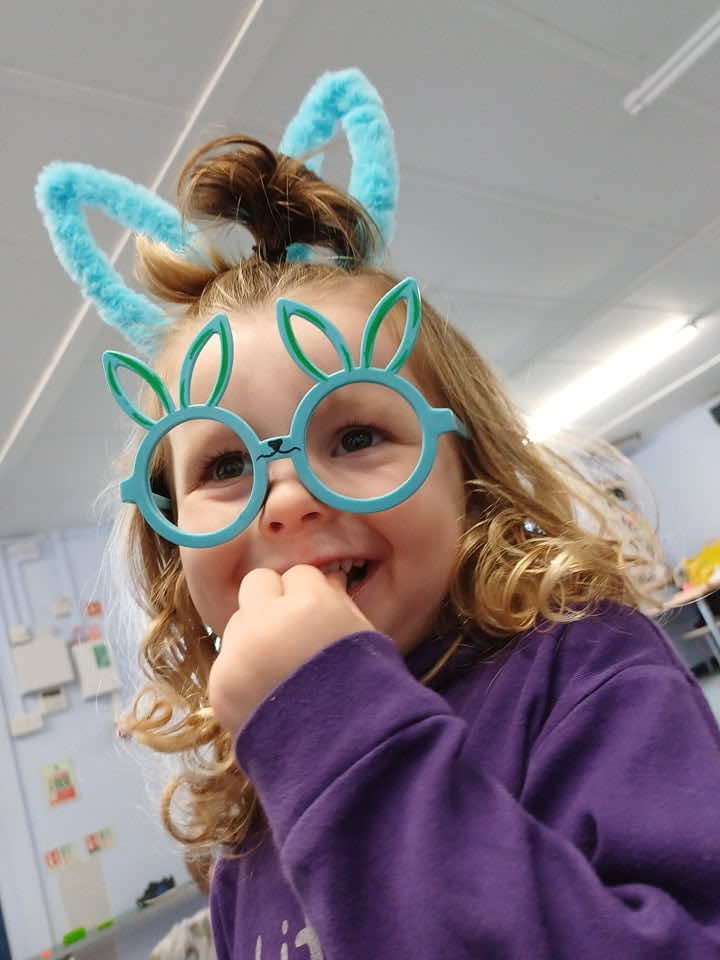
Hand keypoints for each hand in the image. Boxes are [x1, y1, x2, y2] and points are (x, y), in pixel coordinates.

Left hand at [208, 565, 374, 735]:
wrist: (343, 757)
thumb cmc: (365, 692)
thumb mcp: (362, 636)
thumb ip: (338, 602)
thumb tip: (326, 580)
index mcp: (310, 605)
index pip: (299, 574)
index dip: (311, 597)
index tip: (320, 618)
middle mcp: (267, 622)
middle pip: (257, 583)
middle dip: (274, 600)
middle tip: (293, 631)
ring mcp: (237, 654)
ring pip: (238, 620)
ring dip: (256, 635)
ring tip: (282, 670)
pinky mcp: (219, 685)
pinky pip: (228, 660)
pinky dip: (244, 671)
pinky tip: (268, 694)